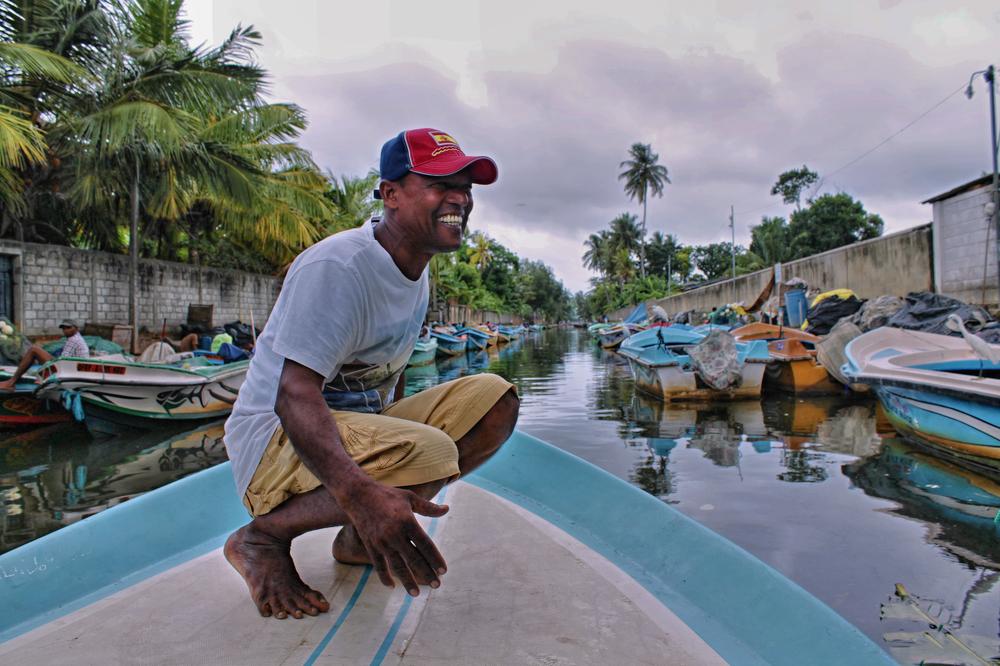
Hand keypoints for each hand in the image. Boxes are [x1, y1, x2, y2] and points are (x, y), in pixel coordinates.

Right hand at [341, 480, 448, 595]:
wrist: (358, 495)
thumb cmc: (388, 495)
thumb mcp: (410, 498)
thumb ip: (429, 507)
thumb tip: (447, 510)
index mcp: (407, 521)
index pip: (425, 545)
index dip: (435, 559)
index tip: (443, 571)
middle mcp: (395, 534)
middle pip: (414, 558)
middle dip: (426, 573)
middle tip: (437, 585)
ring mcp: (381, 541)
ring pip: (397, 566)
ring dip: (407, 581)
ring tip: (416, 594)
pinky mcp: (370, 545)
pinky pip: (379, 565)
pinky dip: (384, 576)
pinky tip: (392, 587)